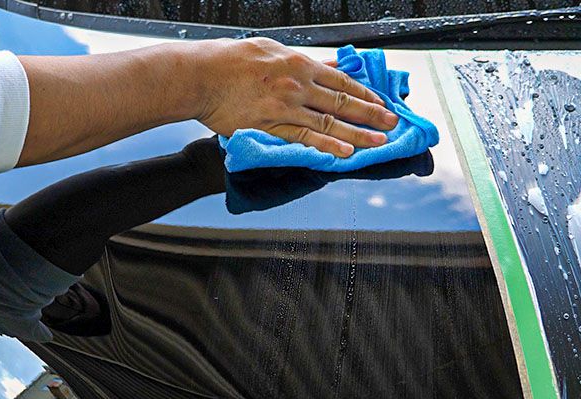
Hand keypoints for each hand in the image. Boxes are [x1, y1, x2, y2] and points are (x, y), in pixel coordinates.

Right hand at [190, 38, 398, 156]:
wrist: (202, 76)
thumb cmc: (229, 61)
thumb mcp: (270, 50)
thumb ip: (299, 60)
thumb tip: (324, 63)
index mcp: (298, 63)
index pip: (340, 79)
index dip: (364, 93)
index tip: (379, 102)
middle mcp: (298, 85)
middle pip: (343, 101)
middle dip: (371, 113)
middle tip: (391, 122)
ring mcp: (287, 107)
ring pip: (330, 122)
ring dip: (358, 133)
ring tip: (378, 142)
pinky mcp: (272, 125)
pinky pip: (306, 137)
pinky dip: (327, 146)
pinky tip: (344, 153)